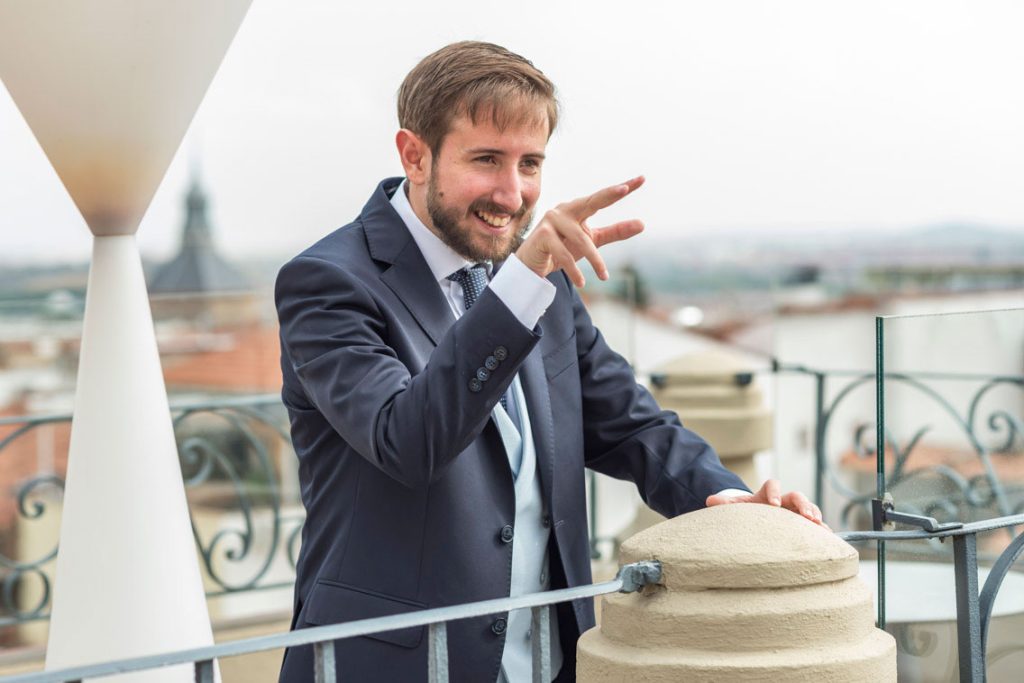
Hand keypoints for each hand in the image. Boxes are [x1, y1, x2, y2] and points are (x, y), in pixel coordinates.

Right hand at [516, 176, 645, 286]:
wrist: (532, 266)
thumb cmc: (563, 249)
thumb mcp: (592, 241)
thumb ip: (615, 232)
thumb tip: (642, 224)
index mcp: (577, 208)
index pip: (603, 198)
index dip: (622, 189)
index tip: (641, 179)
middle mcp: (564, 209)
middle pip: (591, 202)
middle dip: (608, 195)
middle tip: (624, 189)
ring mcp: (551, 221)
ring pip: (581, 239)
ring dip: (595, 260)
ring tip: (604, 277)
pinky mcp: (542, 236)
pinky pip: (564, 254)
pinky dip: (574, 269)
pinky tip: (582, 282)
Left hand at [706, 479, 828, 528]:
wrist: (756, 517)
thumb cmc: (745, 512)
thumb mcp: (735, 507)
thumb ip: (724, 504)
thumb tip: (709, 500)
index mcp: (766, 493)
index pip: (771, 484)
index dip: (773, 491)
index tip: (771, 504)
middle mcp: (783, 500)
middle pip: (796, 495)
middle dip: (802, 503)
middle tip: (806, 515)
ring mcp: (794, 511)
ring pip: (809, 507)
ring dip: (814, 513)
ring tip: (818, 524)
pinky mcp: (801, 523)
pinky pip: (816, 522)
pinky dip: (822, 528)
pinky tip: (827, 537)